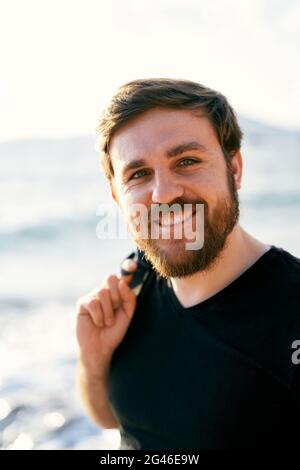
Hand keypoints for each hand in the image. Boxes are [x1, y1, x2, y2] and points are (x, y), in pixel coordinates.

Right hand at [76, 258, 137, 374]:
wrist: (101, 348)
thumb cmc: (115, 331)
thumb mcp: (128, 315)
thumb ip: (129, 298)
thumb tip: (122, 282)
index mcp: (118, 292)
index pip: (123, 275)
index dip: (128, 267)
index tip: (134, 265)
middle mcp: (105, 291)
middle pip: (111, 278)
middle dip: (116, 295)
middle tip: (116, 310)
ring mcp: (93, 295)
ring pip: (102, 292)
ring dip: (108, 311)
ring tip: (107, 322)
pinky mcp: (82, 303)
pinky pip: (92, 302)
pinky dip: (98, 315)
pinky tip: (98, 323)